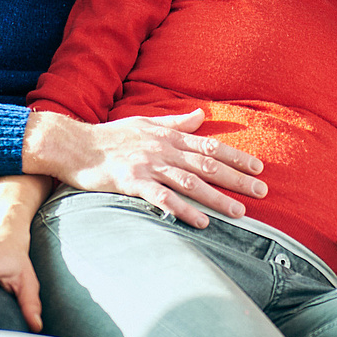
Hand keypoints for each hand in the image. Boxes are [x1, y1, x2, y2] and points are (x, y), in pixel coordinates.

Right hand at [23, 109, 265, 228]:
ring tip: (239, 212)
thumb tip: (201, 114)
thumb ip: (175, 122)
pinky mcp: (132, 182)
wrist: (74, 145)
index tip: (258, 167)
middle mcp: (163, 150)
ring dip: (217, 198)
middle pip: (207, 164)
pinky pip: (162, 197)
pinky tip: (201, 222)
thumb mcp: (145, 123)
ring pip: (190, 182)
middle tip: (262, 191)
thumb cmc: (110, 136)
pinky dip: (183, 209)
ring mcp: (148, 166)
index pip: (210, 146)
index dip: (236, 157)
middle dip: (237, 178)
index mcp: (168, 137)